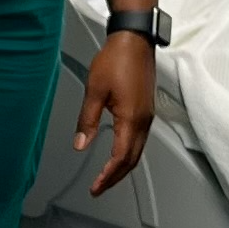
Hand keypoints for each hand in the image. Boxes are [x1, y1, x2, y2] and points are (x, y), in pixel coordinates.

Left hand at [75, 29, 156, 194]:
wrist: (134, 40)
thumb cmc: (117, 59)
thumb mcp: (94, 91)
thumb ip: (87, 121)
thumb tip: (81, 143)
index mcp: (131, 119)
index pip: (120, 158)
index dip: (108, 176)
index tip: (96, 187)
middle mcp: (144, 120)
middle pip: (132, 160)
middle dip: (116, 177)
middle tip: (100, 187)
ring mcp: (147, 115)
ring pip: (138, 151)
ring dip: (123, 166)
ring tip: (107, 176)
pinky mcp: (146, 109)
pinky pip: (140, 139)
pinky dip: (129, 153)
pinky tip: (119, 153)